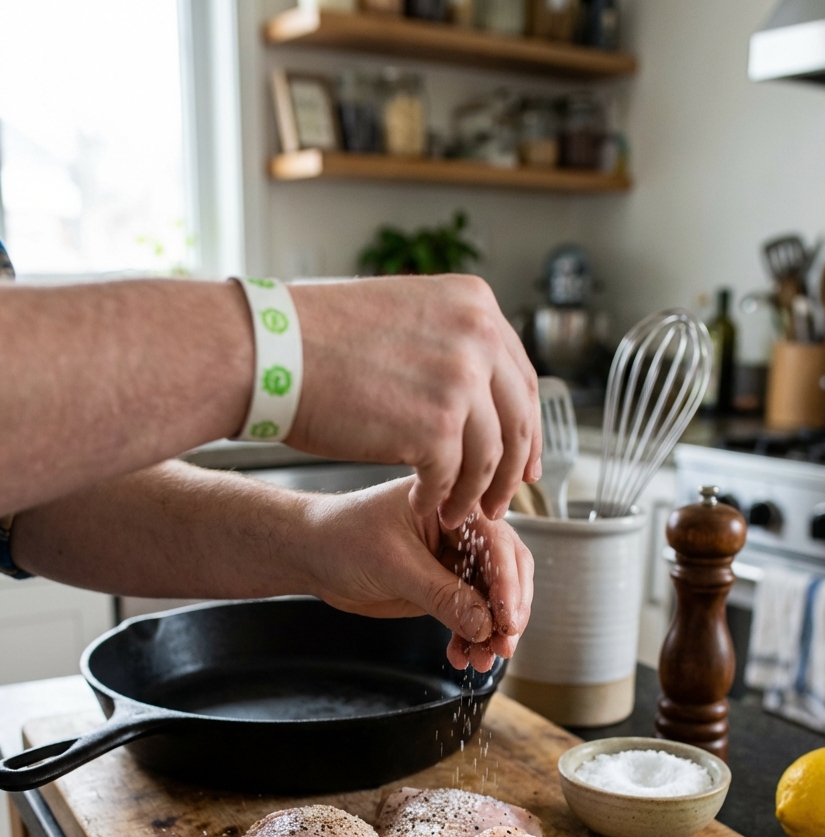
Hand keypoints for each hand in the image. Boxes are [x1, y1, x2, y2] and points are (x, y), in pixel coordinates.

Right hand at [287, 276, 541, 529]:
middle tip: (500, 501)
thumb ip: (446, 344)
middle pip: (516, 421)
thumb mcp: (403, 315)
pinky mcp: (436, 428)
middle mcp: (477, 336)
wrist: (269, 351)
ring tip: (455, 513)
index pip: (519, 378)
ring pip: (488, 458)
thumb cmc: (314, 338)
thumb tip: (476, 388)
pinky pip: (451, 478)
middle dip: (510, 471)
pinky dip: (439, 500)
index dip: (525, 428)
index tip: (523, 461)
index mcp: (474, 304)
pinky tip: (423, 505)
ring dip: (474, 494)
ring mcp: (460, 382)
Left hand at [294, 477, 533, 671]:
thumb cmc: (344, 538)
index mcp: (453, 506)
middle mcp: (461, 530)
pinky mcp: (443, 586)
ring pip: (490, 598)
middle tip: (504, 644)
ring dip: (491, 631)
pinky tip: (462, 656)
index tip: (508, 619)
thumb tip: (484, 624)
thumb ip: (442, 595)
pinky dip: (470, 636)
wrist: (313, 554)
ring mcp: (453, 560)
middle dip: (507, 611)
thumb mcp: (395, 566)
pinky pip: (470, 614)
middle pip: (505, 570)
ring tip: (483, 660)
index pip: (496, 543)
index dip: (507, 583)